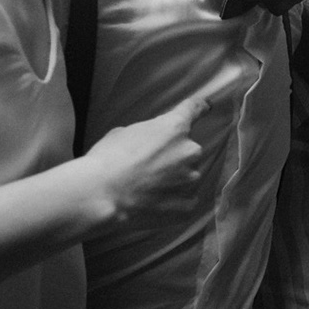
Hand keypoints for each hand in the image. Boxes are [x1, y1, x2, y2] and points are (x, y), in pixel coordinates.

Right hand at [83, 93, 211, 227]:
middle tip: (152, 159)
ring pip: (188, 173)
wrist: (102, 191)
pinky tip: (167, 200)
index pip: (194, 109)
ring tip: (151, 181)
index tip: (205, 107)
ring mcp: (187, 178)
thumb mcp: (125, 132)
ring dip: (175, 175)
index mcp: (175, 127)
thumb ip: (146, 133)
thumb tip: (148, 141)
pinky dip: (180, 199)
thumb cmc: (109, 156)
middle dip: (175, 152)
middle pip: (189, 147)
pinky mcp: (182, 202)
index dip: (199, 107)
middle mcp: (188, 151)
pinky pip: (187, 200)